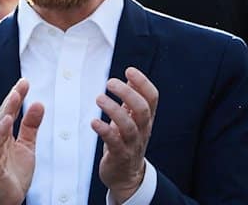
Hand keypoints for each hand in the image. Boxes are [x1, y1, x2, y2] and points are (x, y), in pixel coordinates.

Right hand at [0, 78, 44, 204]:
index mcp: (3, 133)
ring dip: (6, 110)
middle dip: (12, 98)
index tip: (25, 81)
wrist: (7, 199)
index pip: (10, 110)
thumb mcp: (27, 146)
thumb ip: (31, 126)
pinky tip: (7, 121)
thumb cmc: (13, 172)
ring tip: (15, 96)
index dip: (17, 96)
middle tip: (22, 83)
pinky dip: (0, 132)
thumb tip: (38, 103)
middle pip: (3, 114)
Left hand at [92, 67, 158, 202]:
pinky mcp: (120, 156)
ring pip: (129, 126)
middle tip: (110, 82)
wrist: (126, 176)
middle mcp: (142, 130)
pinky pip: (115, 143)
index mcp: (146, 119)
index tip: (129, 70)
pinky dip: (105, 130)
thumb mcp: (131, 119)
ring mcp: (132, 144)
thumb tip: (130, 75)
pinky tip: (94, 122)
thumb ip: (131, 99)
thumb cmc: (126, 142)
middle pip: (143, 110)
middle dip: (128, 93)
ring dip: (114, 110)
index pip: (152, 98)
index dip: (143, 83)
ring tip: (99, 98)